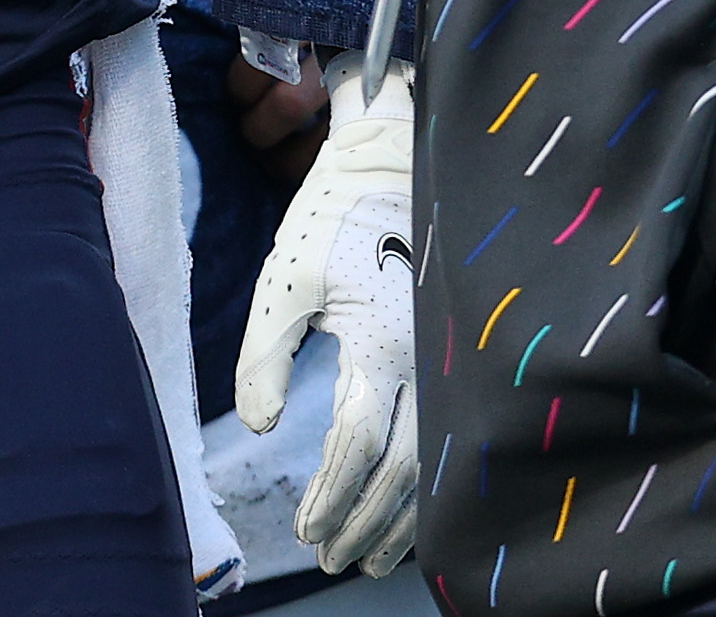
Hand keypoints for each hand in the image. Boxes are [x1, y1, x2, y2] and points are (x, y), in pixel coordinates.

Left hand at [234, 66, 417, 577]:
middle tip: (329, 558)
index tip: (305, 529)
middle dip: (364, 522)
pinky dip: (427, 482)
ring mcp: (450, 358)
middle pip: (402, 471)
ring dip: (401, 517)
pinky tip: (408, 508)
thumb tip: (259, 426)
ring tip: (367, 556)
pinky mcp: (457, 351)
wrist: (396, 157)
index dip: (332, 496)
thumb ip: (263, 356)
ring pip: (434, 463)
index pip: (358, 445)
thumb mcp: (282, 279)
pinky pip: (448, 434)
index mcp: (383, 342)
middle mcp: (428, 361)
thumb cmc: (332, 214)